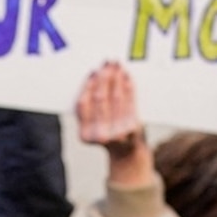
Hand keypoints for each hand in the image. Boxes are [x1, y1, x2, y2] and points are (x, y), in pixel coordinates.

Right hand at [74, 61, 151, 187]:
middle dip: (104, 78)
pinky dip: (128, 87)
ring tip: (117, 66)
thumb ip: (88, 109)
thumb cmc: (107, 133)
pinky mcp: (132, 127)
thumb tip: (93, 77)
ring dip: (117, 78)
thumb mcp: (91, 126)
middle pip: (101, 99)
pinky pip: (130, 102)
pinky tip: (127, 76)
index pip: (83, 104)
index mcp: (85, 135)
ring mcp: (118, 132)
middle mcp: (100, 135)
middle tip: (107, 63)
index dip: (88, 86)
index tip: (93, 72)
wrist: (126, 153)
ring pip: (116, 98)